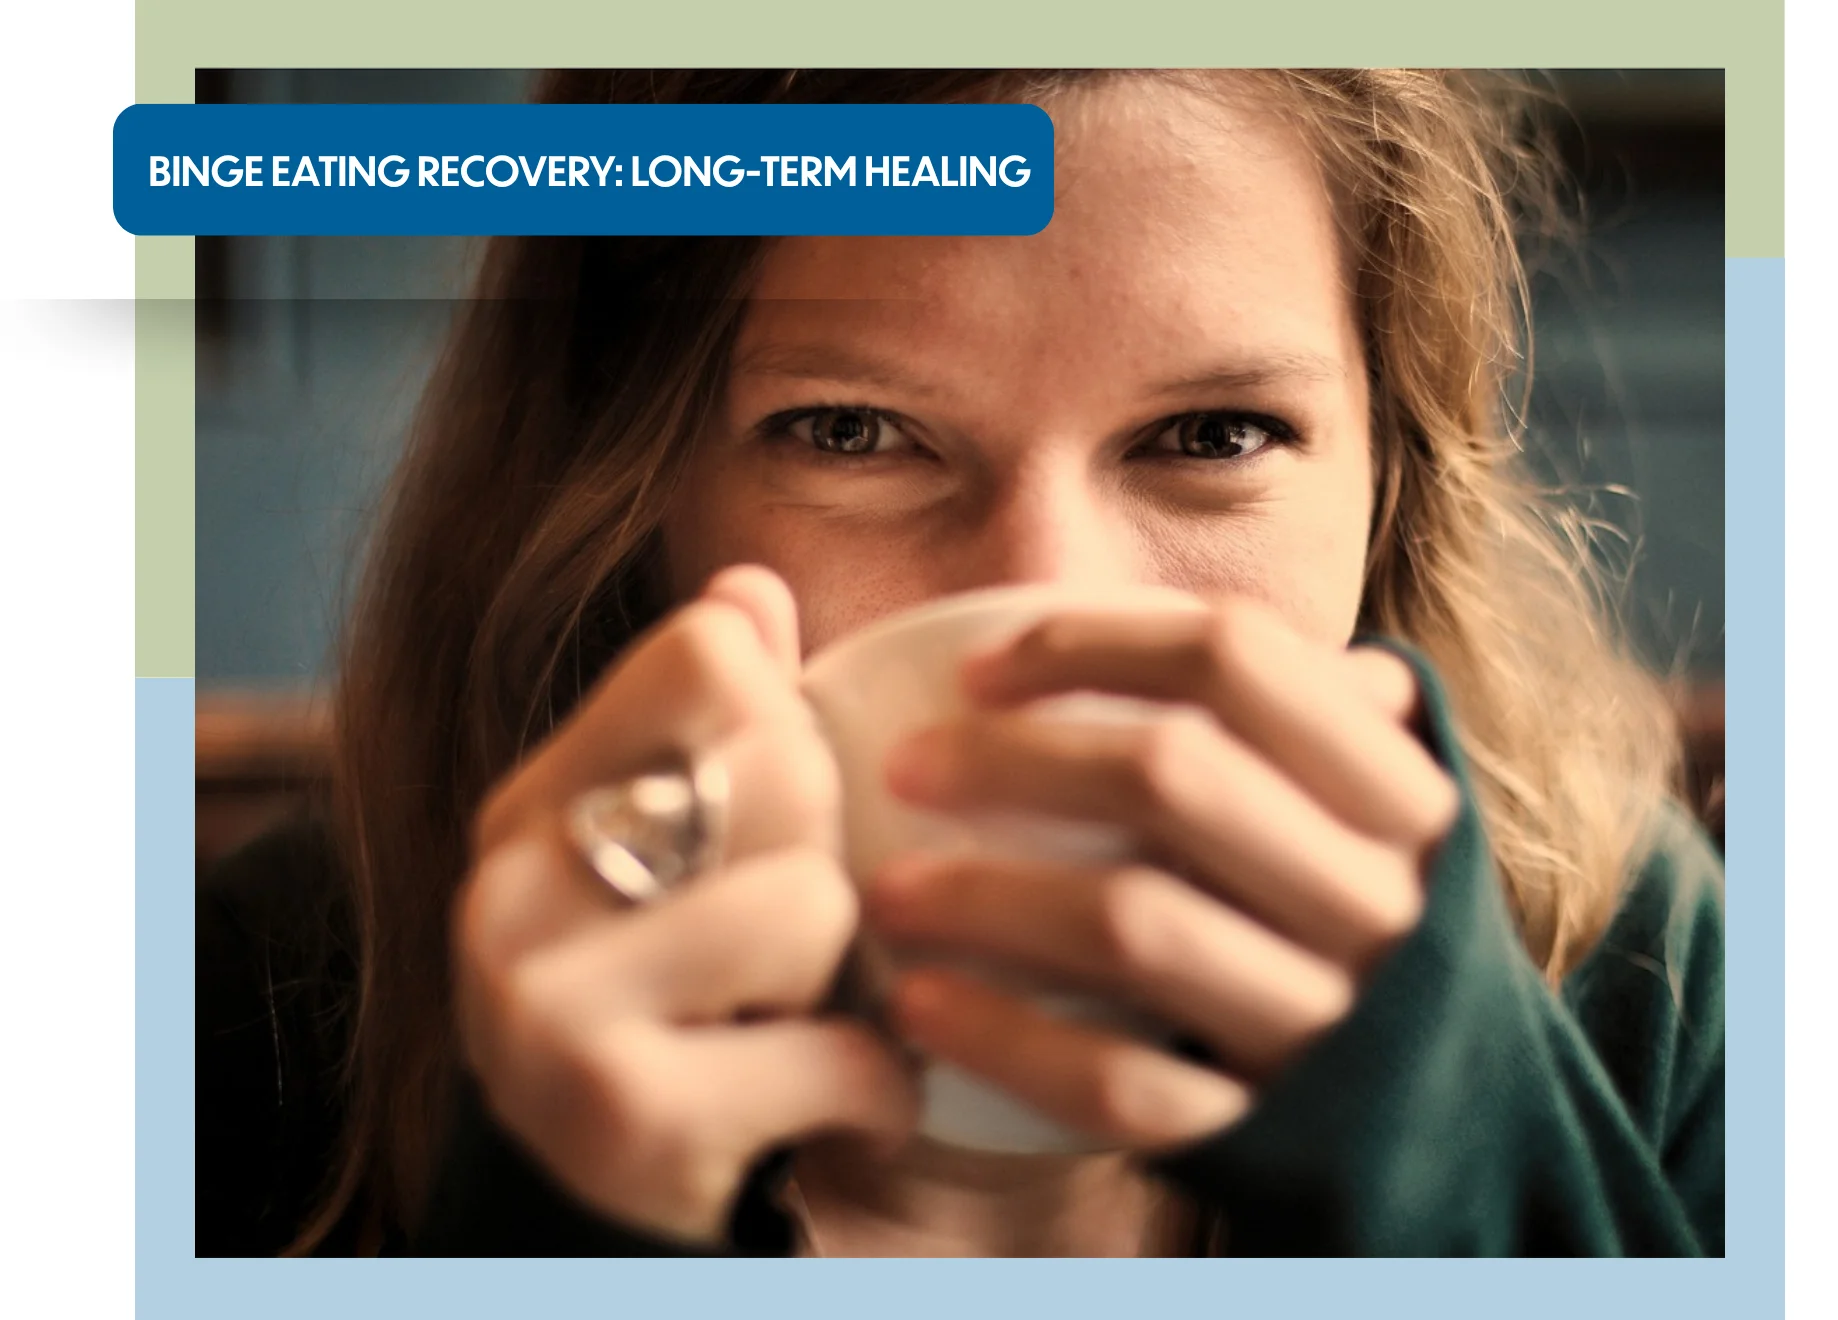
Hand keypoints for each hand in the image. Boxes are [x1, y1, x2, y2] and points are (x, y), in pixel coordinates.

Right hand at [453, 566, 918, 1243]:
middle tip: (790, 950)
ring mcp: (548, 1005)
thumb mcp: (678, 869)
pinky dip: (871, 1094)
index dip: (789, 727)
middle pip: (781, 760)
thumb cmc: (673, 1027)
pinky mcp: (622, 1114)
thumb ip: (711, 726)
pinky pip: (838, 1049)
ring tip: (793, 1026)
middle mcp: (513, 889)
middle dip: (827, 862)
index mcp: (532, 805)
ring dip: (849, 985)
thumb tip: (751, 583)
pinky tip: (829, 1111)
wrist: (594, 1238)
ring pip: (814, 901)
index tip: (772, 824)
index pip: (709, 652)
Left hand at [865, 599, 1458, 1148]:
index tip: (978, 669)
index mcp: (1398, 792)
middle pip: (1171, 777)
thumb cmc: (1357, 926)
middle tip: (904, 767)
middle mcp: (1376, 897)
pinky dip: (1008, 1040)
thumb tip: (1144, 610)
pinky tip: (922, 1005)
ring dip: (986, 898)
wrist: (1448, 1129)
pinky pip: (1120, 1084)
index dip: (1090, 641)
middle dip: (1012, 760)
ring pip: (1134, 927)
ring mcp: (1326, 1021)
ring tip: (888, 890)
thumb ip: (1297, 710)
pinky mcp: (1265, 1128)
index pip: (1236, 657)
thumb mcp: (1370, 811)